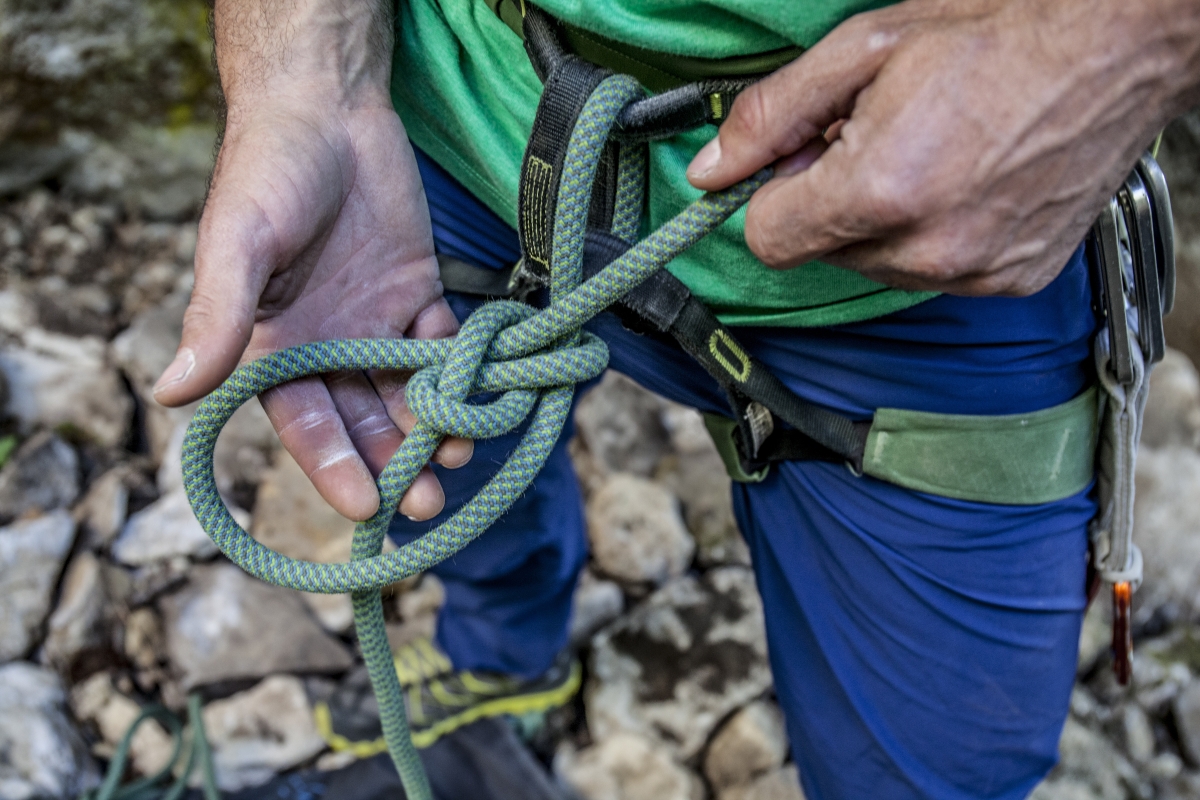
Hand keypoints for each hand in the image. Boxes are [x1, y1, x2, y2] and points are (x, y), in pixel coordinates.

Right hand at [152, 94, 469, 522]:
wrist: (329, 107)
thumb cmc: (270, 172)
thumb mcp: (240, 245)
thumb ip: (217, 317)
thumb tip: (169, 394)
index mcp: (276, 345)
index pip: (305, 423)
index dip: (332, 466)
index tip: (362, 506)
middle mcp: (328, 344)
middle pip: (363, 420)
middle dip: (392, 463)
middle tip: (426, 499)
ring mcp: (375, 320)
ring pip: (406, 392)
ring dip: (432, 427)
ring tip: (461, 455)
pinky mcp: (418, 292)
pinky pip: (443, 344)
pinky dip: (460, 370)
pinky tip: (482, 393)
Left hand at [688, 0, 1199, 295]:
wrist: (1118, 43)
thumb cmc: (1000, 30)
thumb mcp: (864, 48)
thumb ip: (772, 116)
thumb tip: (709, 171)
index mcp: (880, 190)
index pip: (769, 240)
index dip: (776, 195)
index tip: (804, 159)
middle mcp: (927, 248)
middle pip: (822, 253)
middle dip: (831, 202)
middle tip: (881, 139)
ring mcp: (974, 272)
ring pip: (875, 267)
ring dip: (882, 221)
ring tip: (930, 155)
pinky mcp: (1010, 281)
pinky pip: (933, 274)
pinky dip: (934, 236)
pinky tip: (966, 183)